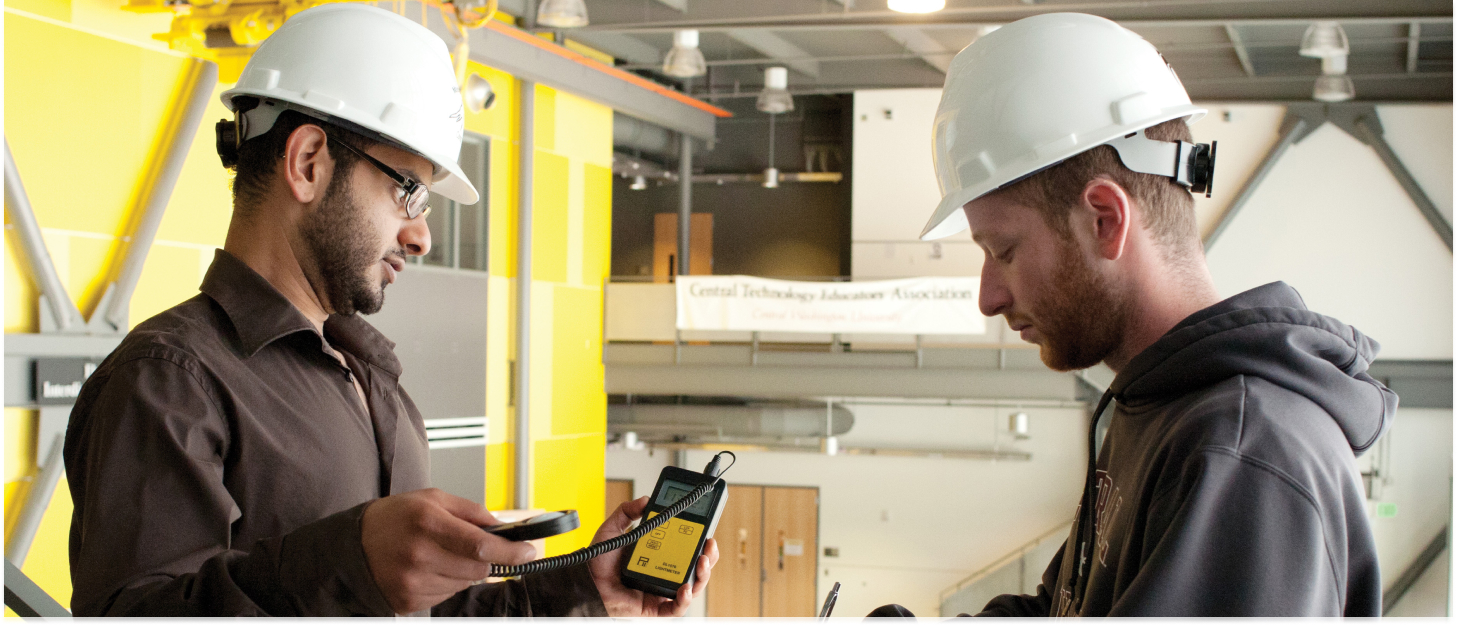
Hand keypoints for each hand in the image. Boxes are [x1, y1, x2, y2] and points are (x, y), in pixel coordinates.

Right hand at [361, 488, 537, 613]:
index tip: (529, 551)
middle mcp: (419, 554)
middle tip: (473, 547)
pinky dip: (446, 582)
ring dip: (463, 571)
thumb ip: (471, 510)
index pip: (482, 545)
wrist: (351, 545)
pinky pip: (445, 595)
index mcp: (428, 523)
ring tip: (439, 554)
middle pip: (478, 569)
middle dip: (485, 559)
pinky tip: (427, 568)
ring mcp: (412, 582)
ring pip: (464, 584)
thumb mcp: (432, 499)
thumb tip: (503, 525)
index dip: (512, 551)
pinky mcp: (408, 601)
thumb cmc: (393, 518)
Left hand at [587, 496, 719, 616]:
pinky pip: (676, 609)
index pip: (686, 548)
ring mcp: (661, 591)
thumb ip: (626, 512)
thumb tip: (645, 500)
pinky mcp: (655, 608)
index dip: (699, 541)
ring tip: (701, 562)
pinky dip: (685, 600)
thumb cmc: (598, 563)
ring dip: (702, 575)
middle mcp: (663, 573)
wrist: (585, 583)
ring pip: (693, 587)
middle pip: (696, 567)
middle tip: (708, 545)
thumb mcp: (612, 530)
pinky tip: (685, 589)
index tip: (705, 529)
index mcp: (658, 556)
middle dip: (708, 556)